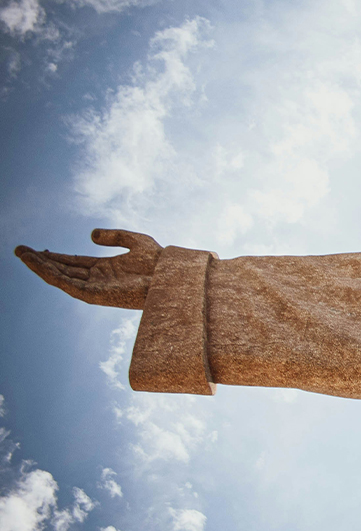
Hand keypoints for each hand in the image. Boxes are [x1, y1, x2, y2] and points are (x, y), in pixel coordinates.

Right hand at [14, 229, 162, 309]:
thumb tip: (90, 235)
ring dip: (41, 267)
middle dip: (41, 261)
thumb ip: (114, 236)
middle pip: (62, 270)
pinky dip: (53, 275)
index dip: (54, 256)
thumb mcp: (135, 240)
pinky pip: (69, 285)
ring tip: (23, 255)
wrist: (171, 275)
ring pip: (61, 278)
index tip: (37, 249)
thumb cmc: (160, 261)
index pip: (72, 262)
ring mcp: (96, 287)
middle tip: (19, 250)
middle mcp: (97, 279)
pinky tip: (40, 265)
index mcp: (104, 268)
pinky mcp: (96, 295)